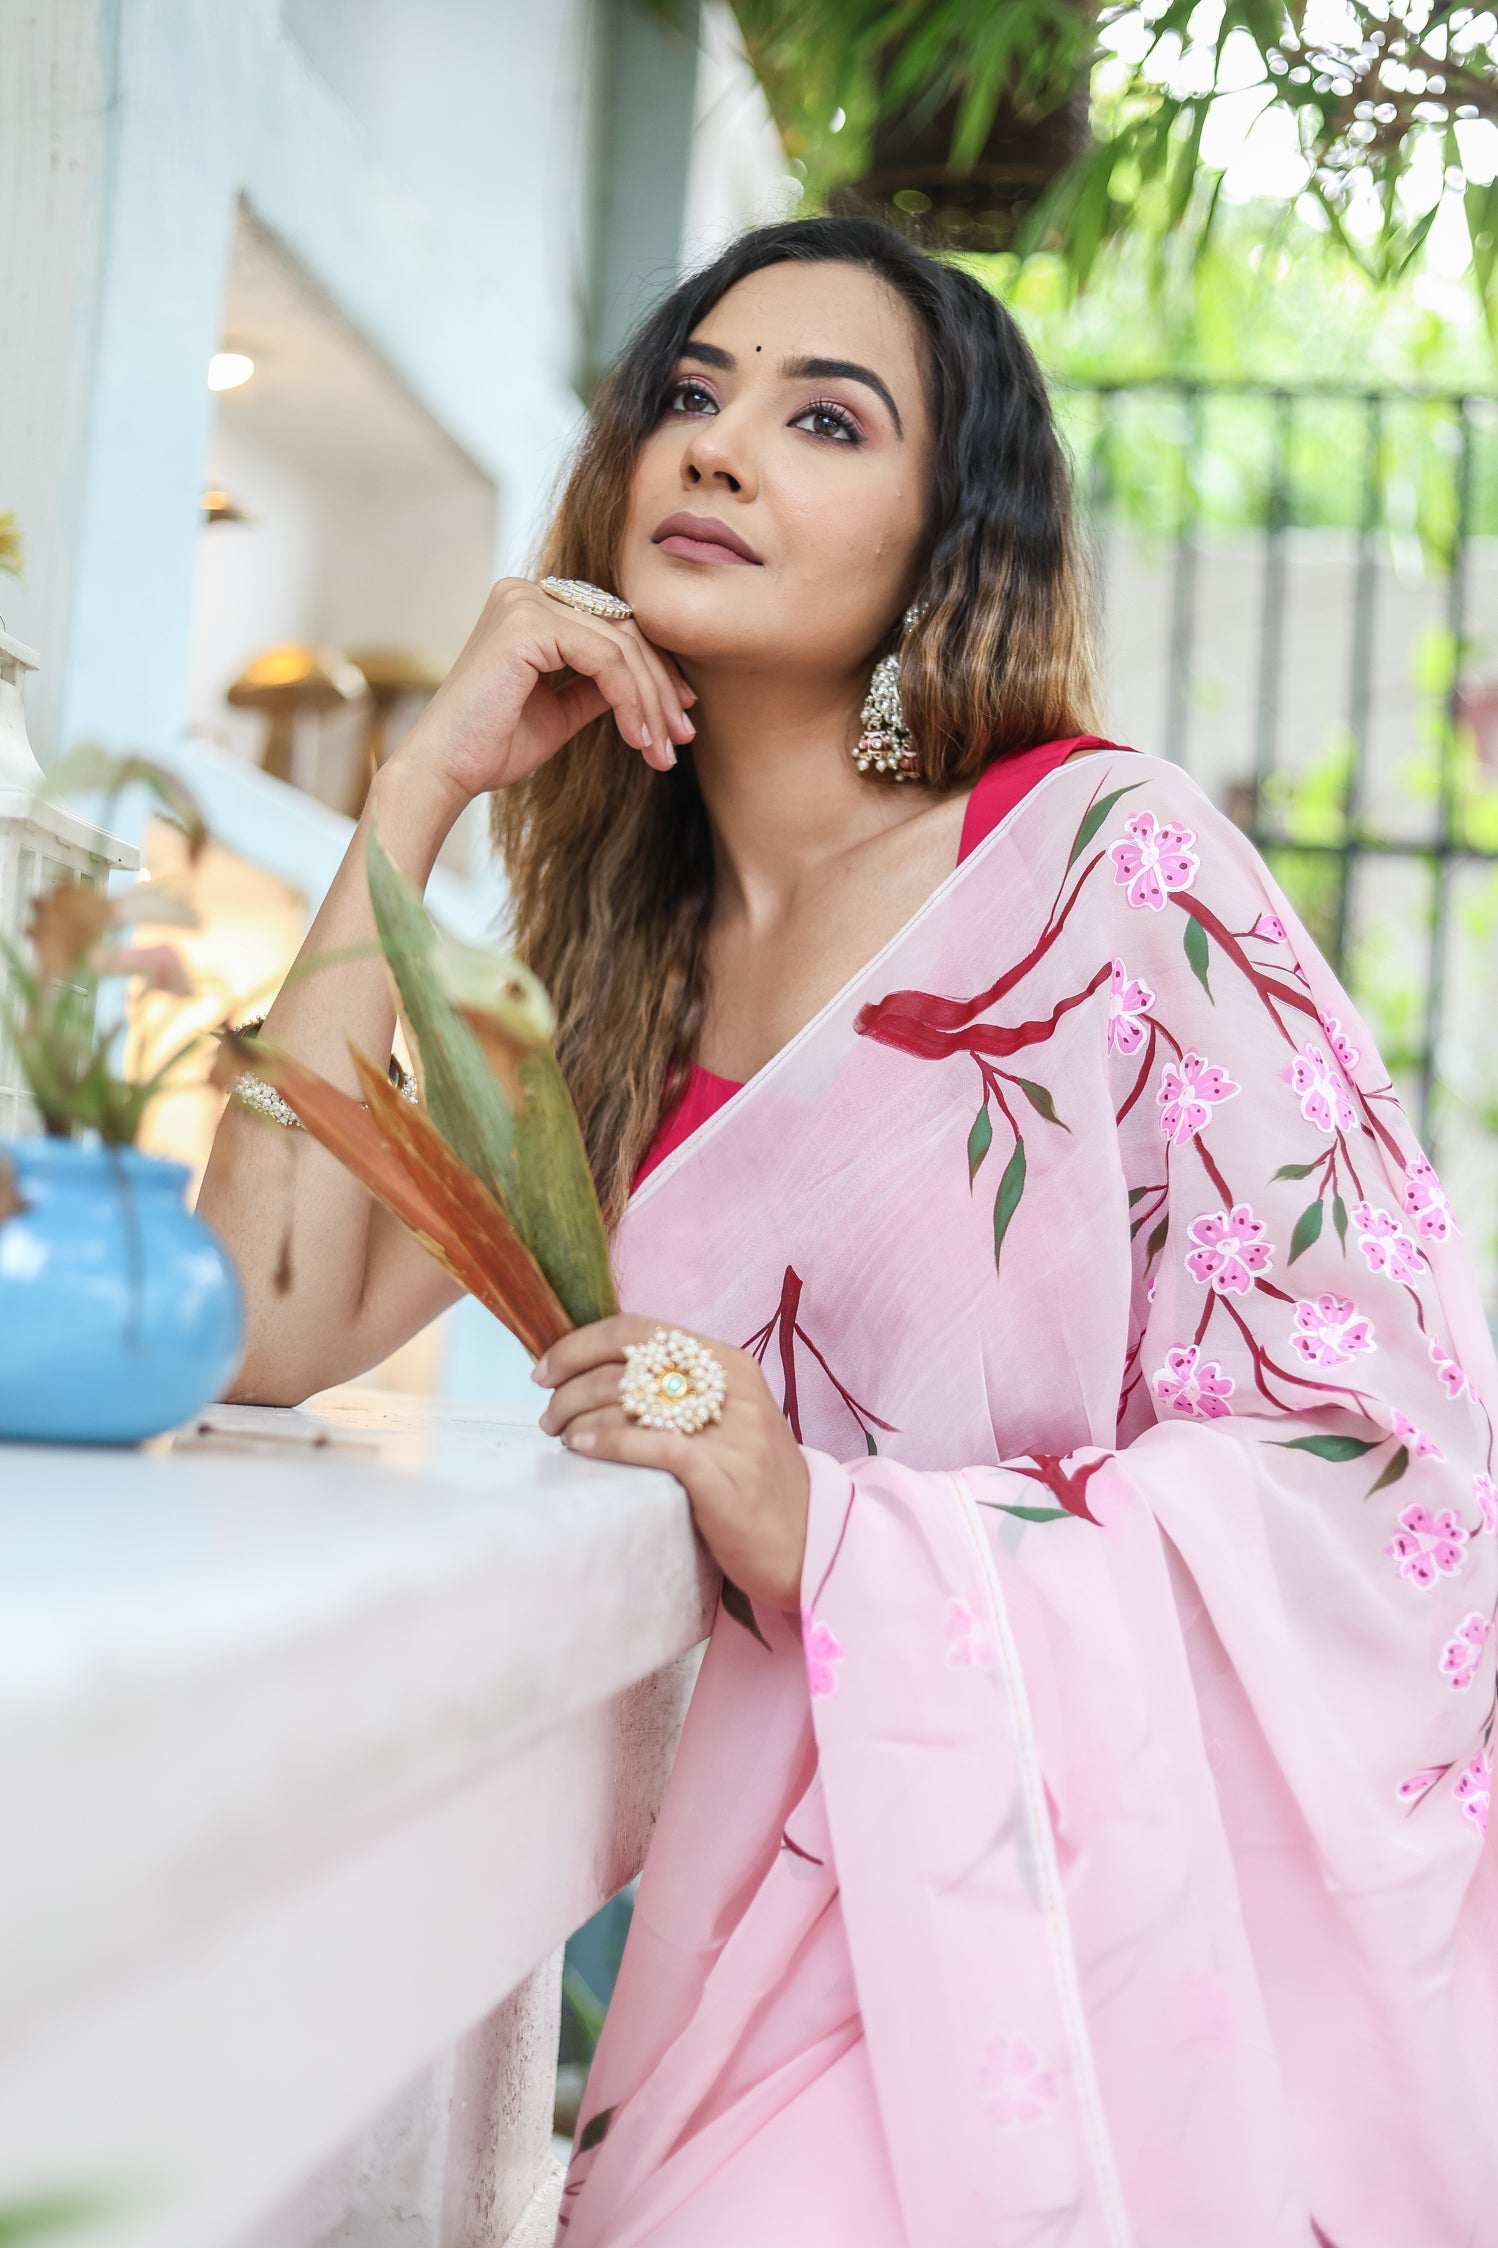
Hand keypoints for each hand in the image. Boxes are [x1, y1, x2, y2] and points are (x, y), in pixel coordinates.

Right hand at [386, 577, 696, 808]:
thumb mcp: (560, 710)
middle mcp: (526, 591)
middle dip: (660, 688)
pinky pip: (604, 658)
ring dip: (650, 702)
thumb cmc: (493, 746)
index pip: (612, 626)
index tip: (680, 716)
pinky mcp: (526, 622)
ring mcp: (525, 601)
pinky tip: (638, 739)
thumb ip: (598, 686)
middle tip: (682, 737)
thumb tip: (648, 683)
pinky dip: (629, 700)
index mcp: (531, 604)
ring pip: (621, 646)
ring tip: (663, 751)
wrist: (444, 771)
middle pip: (623, 631)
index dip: (654, 671)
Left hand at [534, 1315, 810, 1613]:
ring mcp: (731, 1433)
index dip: (581, 1345)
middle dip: (571, 1389)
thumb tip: (594, 1375)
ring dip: (579, 1418)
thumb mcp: (725, 1418)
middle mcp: (732, 1389)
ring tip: (561, 1437)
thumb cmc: (752, 1480)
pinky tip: (581, 1450)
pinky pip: (652, 1447)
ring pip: (631, 1404)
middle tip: (549, 1417)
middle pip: (627, 1367)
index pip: (640, 1330)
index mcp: (730, 1364)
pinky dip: (608, 1444)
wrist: (807, 1543)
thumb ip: (675, 1391)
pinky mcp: (723, 1478)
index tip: (545, 1371)